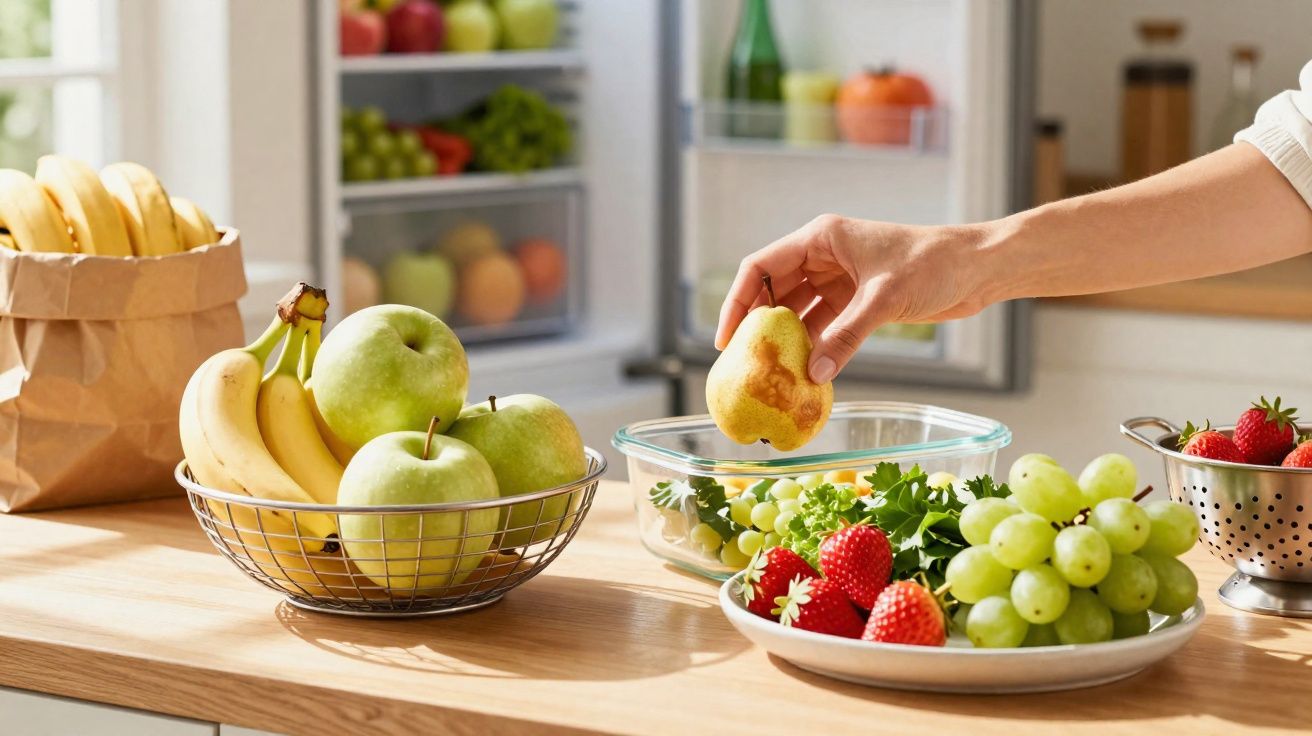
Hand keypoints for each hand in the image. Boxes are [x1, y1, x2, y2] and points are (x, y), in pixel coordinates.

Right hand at [715, 214, 991, 383]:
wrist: (978, 267)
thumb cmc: (934, 264)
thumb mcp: (885, 299)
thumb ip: (847, 335)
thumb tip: (813, 374)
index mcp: (821, 239)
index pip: (761, 268)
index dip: (738, 302)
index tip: (726, 339)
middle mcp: (823, 256)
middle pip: (773, 292)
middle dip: (758, 327)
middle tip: (743, 364)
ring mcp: (839, 279)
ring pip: (798, 312)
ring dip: (787, 341)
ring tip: (772, 374)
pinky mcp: (857, 300)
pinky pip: (823, 325)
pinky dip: (814, 347)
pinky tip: (806, 372)